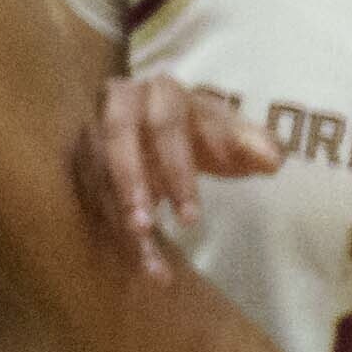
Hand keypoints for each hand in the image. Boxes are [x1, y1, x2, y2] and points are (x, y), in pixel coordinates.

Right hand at [77, 71, 255, 277]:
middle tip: (143, 228)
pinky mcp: (81, 158)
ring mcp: (93, 129)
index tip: (191, 219)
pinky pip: (85, 191)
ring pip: (95, 170)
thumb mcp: (235, 137)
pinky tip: (133, 259)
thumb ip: (255, 144)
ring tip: (141, 257)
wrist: (174, 135)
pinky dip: (105, 225)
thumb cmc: (209, 136)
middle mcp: (119, 103)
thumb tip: (271, 160)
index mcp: (162, 92)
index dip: (176, 171)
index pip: (165, 126)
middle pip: (114, 139)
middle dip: (127, 184)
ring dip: (112, 213)